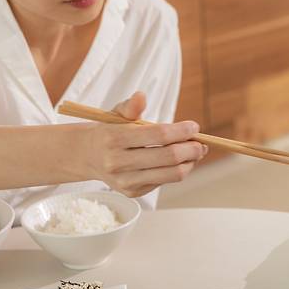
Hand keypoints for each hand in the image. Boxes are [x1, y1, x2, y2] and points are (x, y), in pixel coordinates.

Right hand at [79, 92, 207, 196]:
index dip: (182, 131)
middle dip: (192, 149)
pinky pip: (165, 182)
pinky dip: (178, 171)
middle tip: (201, 143)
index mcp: (114, 138)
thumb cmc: (109, 131)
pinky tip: (179, 162)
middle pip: (169, 157)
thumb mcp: (116, 114)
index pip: (158, 135)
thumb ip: (130, 106)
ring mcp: (125, 181)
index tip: (194, 127)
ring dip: (190, 163)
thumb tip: (141, 96)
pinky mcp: (132, 193)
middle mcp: (117, 163)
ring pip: (171, 174)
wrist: (87, 156)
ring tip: (195, 152)